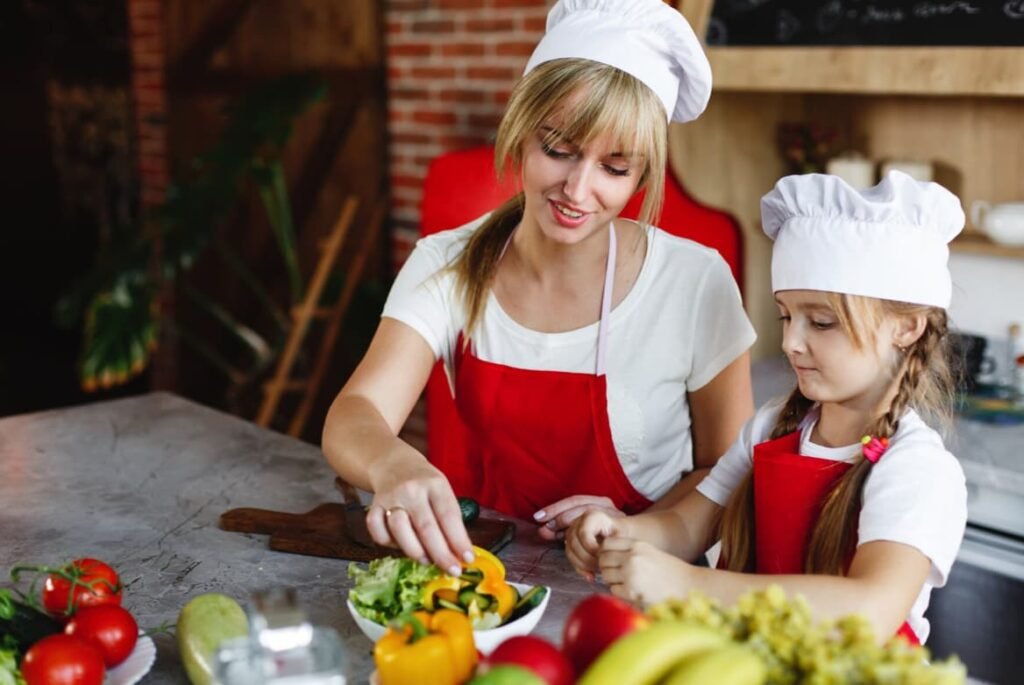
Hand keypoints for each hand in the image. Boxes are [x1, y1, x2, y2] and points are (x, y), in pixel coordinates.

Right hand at [365, 449, 473, 575]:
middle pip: (426, 527)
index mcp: (435, 484)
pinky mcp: (374, 506)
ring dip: (415, 551)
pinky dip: (388, 544)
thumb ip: (450, 520)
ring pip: (400, 529)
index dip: (458, 540)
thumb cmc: (425, 484)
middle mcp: (412, 490)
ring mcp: (391, 498)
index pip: (448, 515)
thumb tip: (460, 554)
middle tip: (452, 570)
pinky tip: (400, 545)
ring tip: (427, 560)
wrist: (395, 464)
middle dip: (441, 554)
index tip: (467, 559)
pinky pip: (377, 531)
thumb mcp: (443, 492)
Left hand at [533, 495, 623, 541]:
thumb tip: (543, 531)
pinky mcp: (618, 523)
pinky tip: (582, 550)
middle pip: (577, 504)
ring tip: (566, 547)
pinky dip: (586, 543)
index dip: (554, 508)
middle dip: (559, 518)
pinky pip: (597, 530)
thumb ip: (565, 533)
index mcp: (597, 503)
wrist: (642, 550)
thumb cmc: (612, 547)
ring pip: (585, 515)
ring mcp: (613, 511)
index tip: (539, 518)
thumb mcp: (585, 538)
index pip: (572, 501)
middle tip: (547, 532)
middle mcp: (605, 503)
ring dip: (573, 533)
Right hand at [565, 509, 622, 580]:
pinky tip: (591, 576)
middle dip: (587, 559)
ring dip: (583, 565)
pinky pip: (571, 558)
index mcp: (591, 516)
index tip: (603, 557)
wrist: (620, 536)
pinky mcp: (570, 543)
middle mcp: (578, 522)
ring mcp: (572, 532)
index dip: (591, 548)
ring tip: (597, 571)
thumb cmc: (623, 536)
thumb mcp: (621, 537)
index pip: (584, 534)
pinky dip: (580, 569)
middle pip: (574, 543)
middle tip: (600, 567)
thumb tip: (601, 554)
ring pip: (570, 552)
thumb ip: (612, 543)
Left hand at [597, 536, 692, 606]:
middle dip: (606, 567)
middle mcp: (633, 557)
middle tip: (616, 574)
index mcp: (637, 545)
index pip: (606, 544)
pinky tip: (632, 591)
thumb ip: (629, 551)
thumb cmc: (669, 571)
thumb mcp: (649, 552)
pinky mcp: (632, 591)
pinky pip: (613, 590)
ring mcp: (631, 574)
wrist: (688, 586)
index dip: (605, 552)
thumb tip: (603, 555)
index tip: (611, 559)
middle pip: (603, 560)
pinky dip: (619, 592)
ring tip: (626, 583)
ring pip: (606, 575)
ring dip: (612, 580)